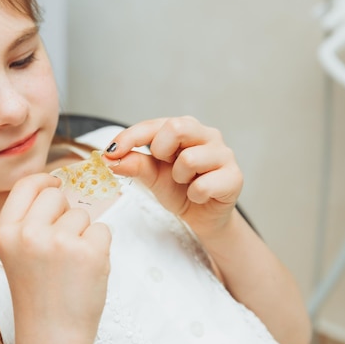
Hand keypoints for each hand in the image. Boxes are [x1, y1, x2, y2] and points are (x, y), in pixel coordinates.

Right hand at [0, 173, 110, 343]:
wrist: (52, 336)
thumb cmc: (38, 296)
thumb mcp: (18, 254)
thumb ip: (31, 222)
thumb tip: (59, 186)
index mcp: (6, 232)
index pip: (26, 185)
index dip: (44, 181)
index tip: (56, 185)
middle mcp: (29, 233)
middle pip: (57, 195)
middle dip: (66, 212)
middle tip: (63, 243)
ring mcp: (60, 242)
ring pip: (83, 214)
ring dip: (84, 234)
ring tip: (72, 265)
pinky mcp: (89, 252)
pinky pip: (103, 230)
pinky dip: (100, 248)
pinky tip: (87, 270)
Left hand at [104, 116, 242, 237]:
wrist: (203, 218)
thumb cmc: (179, 190)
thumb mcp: (151, 177)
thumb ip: (134, 164)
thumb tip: (110, 158)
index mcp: (185, 129)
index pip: (154, 125)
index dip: (130, 137)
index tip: (110, 152)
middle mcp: (206, 135)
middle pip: (177, 127)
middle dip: (161, 151)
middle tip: (164, 166)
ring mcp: (223, 154)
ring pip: (190, 158)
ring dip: (179, 178)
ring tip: (185, 183)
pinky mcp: (234, 177)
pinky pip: (203, 185)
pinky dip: (194, 195)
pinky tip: (199, 196)